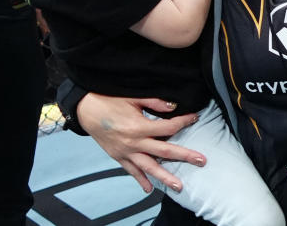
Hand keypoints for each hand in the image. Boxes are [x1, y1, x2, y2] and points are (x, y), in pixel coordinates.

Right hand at [77, 93, 203, 192]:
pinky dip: (141, 180)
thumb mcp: (133, 97)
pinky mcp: (118, 157)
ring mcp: (126, 152)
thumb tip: (174, 106)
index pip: (169, 127)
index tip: (195, 117)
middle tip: (201, 161)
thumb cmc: (110, 100)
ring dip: (165, 177)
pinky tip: (150, 189)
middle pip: (164, 151)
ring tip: (179, 186)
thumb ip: (155, 102)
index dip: (184, 121)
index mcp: (139, 126)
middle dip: (184, 156)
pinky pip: (131, 171)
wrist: (85, 110)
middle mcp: (134, 143)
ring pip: (149, 167)